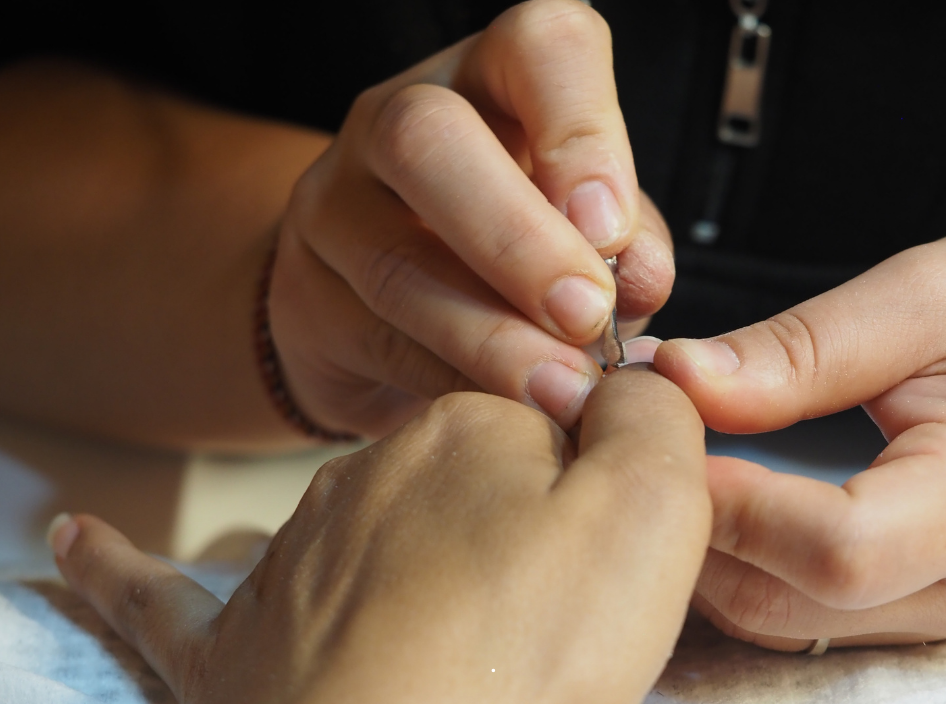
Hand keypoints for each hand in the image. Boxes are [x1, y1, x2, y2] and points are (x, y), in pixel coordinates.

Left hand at [49, 366, 708, 703]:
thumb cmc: (513, 663)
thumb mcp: (646, 517)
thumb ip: (653, 417)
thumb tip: (632, 373)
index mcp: (466, 431)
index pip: (551, 418)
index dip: (598, 484)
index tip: (614, 550)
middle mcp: (368, 473)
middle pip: (467, 481)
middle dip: (517, 528)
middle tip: (559, 619)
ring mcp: (294, 552)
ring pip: (365, 532)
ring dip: (413, 560)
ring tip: (472, 643)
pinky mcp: (234, 643)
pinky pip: (160, 593)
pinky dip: (117, 565)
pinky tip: (76, 537)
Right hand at [270, 0, 673, 436]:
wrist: (383, 304)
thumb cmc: (516, 250)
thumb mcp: (591, 231)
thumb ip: (629, 246)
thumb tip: (639, 280)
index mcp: (495, 76)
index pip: (539, 48)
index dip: (582, 131)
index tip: (613, 231)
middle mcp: (399, 118)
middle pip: (427, 138)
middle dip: (517, 237)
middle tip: (585, 316)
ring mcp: (335, 203)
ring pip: (397, 260)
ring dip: (491, 335)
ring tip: (561, 389)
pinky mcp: (306, 294)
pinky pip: (379, 343)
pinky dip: (453, 384)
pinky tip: (506, 413)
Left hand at [653, 226, 945, 649]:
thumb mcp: (929, 296)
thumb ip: (800, 350)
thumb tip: (678, 379)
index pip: (833, 549)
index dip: (729, 500)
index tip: (655, 428)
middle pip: (780, 603)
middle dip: (686, 525)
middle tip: (634, 433)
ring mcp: (940, 612)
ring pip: (774, 618)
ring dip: (701, 548)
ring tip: (667, 454)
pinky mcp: (918, 606)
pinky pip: (798, 608)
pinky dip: (740, 557)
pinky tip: (718, 486)